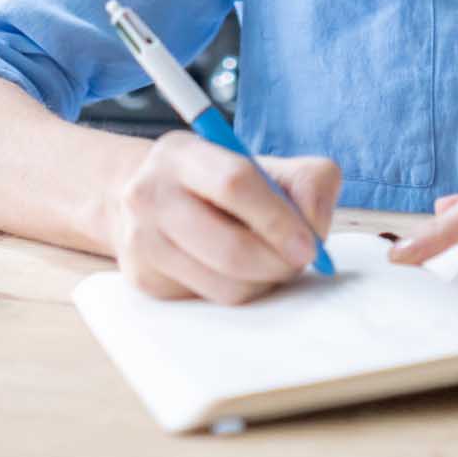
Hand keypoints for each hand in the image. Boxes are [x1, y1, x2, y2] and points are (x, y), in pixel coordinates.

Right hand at [107, 129, 339, 305]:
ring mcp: (142, 241)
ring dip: (264, 282)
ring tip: (269, 261)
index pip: (235, 184)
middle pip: (231, 249)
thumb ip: (306, 181)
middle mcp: (150, 195)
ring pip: (225, 286)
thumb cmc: (218, 182)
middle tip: (300, 260)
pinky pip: (211, 301)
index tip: (310, 243)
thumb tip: (315, 227)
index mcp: (182, 154)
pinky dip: (239, 290)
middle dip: (278, 263)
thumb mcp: (261, 163)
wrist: (146, 197)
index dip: (279, 218)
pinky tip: (235, 269)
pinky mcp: (145, 280)